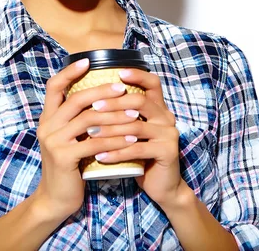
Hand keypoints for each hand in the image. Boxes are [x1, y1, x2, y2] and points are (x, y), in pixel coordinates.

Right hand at [34, 59, 139, 220]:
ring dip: (113, 115)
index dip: (69, 72)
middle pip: (76, 99)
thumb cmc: (68, 166)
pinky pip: (95, 143)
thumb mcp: (67, 139)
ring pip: (88, 119)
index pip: (54, 86)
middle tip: (122, 88)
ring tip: (133, 113)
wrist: (55, 199)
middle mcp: (47, 126)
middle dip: (101, 92)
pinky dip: (115, 139)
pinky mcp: (64, 158)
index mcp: (47, 118)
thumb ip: (75, 120)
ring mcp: (54, 141)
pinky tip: (132, 138)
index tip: (87, 60)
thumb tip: (98, 98)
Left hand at [84, 68, 184, 207]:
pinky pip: (137, 149)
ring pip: (135, 126)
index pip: (152, 83)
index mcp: (158, 108)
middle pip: (140, 101)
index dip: (136, 75)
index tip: (117, 72)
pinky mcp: (168, 152)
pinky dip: (116, 152)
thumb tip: (92, 97)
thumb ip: (121, 115)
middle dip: (114, 103)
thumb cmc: (140, 155)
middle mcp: (166, 117)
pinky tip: (100, 156)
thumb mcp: (131, 132)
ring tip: (89, 134)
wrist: (162, 186)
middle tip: (93, 107)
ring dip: (110, 130)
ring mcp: (169, 134)